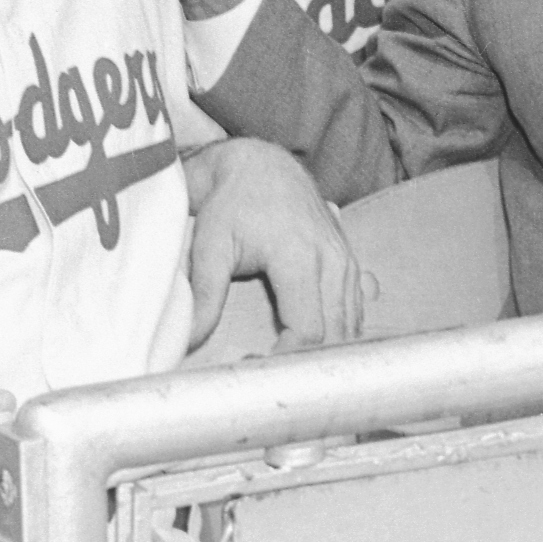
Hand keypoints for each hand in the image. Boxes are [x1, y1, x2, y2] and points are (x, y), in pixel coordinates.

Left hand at [184, 139, 374, 350]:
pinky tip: (307, 346)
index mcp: (300, 258)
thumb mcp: (209, 247)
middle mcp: (333, 261)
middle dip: (305, 366)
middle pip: (335, 337)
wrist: (262, 164)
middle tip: (268, 377)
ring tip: (283, 365)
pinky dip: (336, 336)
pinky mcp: (349, 263)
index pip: (308, 332)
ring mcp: (346, 261)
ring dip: (322, 354)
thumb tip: (189, 342)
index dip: (284, 362)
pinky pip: (353, 312)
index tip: (254, 369)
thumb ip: (203, 297)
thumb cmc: (233, 203)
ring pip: (349, 328)